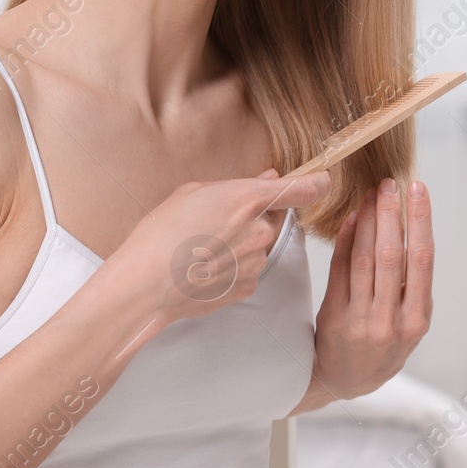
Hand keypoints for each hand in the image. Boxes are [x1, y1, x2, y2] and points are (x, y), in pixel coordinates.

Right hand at [118, 170, 330, 324]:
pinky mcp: (247, 287)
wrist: (144, 283)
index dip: (317, 183)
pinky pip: (249, 270)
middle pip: (274, 218)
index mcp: (249, 199)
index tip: (321, 181)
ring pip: (259, 245)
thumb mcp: (194, 193)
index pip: (305, 189)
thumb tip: (268, 180)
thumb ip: (238, 186)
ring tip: (204, 246)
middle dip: (257, 216)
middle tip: (221, 220)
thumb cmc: (161, 234)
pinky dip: (233, 266)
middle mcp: (260, 231)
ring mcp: (256, 262)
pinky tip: (205, 265)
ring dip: (242, 243)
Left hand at [300, 178, 433, 408]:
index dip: (421, 221)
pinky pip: (341, 271)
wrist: (344, 382)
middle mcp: (392, 319)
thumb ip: (412, 287)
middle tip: (389, 183)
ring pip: (366, 260)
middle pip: (393, 256)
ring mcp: (362, 320)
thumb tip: (409, 229)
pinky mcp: (335, 317)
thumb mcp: (410, 326)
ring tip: (370, 195)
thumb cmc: (382, 347)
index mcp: (417, 319)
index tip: (418, 191)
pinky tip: (351, 219)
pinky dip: (346, 241)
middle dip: (391, 214)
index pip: (422, 260)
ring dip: (368, 222)